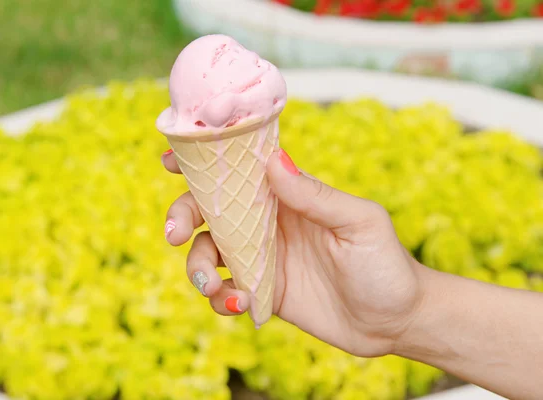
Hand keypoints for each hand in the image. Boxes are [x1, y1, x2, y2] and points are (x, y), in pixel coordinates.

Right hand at [162, 148, 423, 357]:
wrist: (396, 320)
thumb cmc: (385, 263)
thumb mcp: (359, 223)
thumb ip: (315, 196)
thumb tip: (273, 160)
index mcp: (288, 196)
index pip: (240, 170)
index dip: (202, 162)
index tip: (172, 161)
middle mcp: (268, 223)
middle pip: (209, 210)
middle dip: (182, 216)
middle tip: (175, 233)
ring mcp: (263, 258)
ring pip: (208, 253)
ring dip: (197, 267)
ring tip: (215, 287)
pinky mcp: (263, 292)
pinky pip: (226, 291)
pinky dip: (221, 299)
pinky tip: (243, 305)